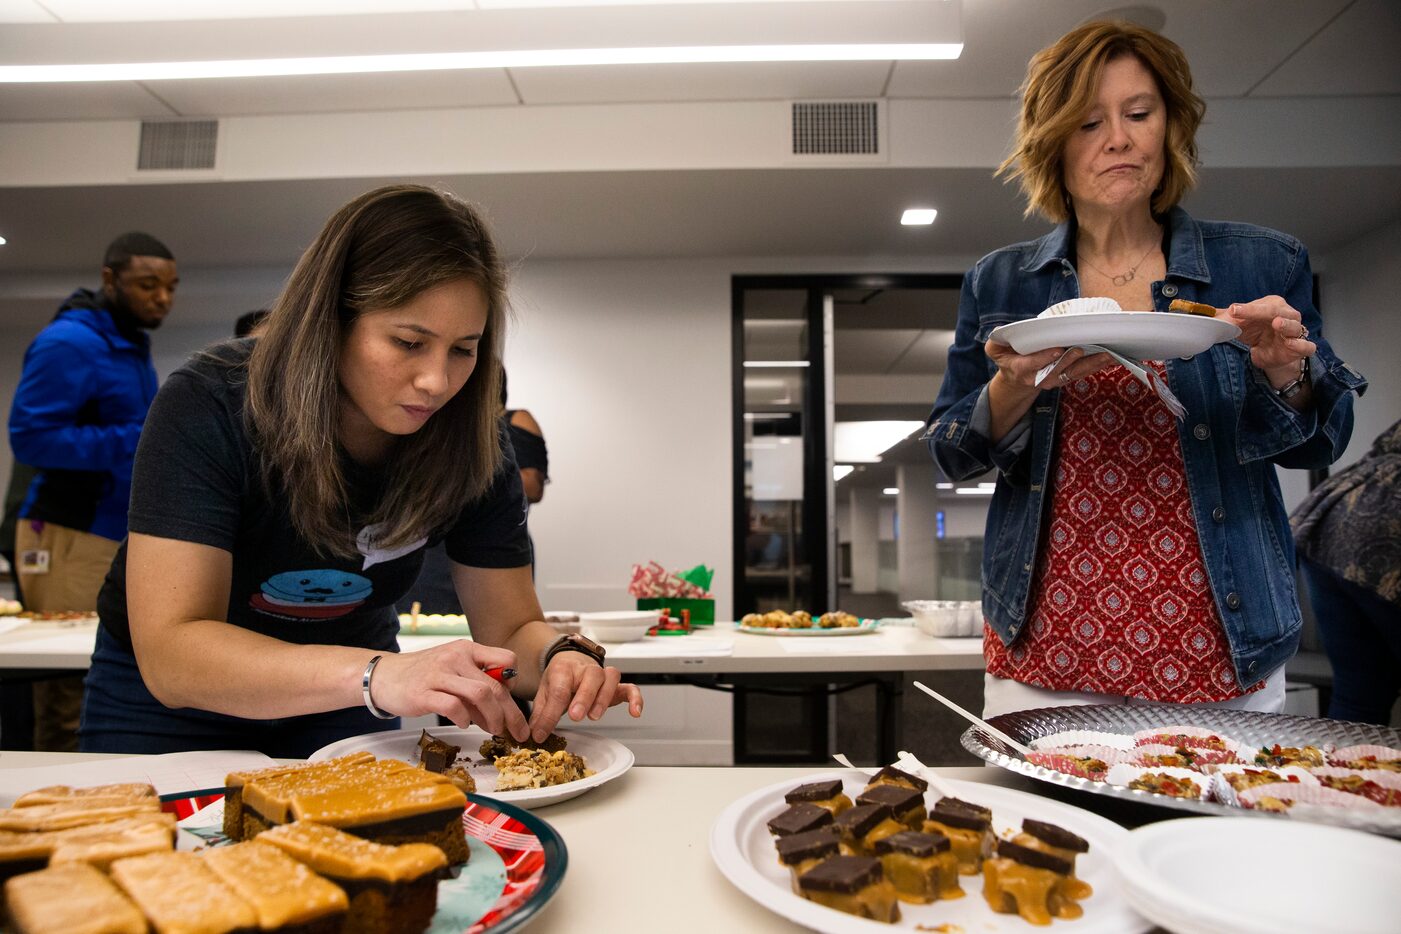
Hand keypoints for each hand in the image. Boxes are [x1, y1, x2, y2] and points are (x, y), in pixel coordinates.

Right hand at [371, 641, 529, 740]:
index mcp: (467, 649)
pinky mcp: (423, 693)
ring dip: (492, 717)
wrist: (386, 675)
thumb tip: (502, 711)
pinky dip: (464, 719)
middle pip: (496, 685)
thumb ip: (476, 684)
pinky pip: (453, 706)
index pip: (506, 660)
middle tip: (516, 730)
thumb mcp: (454, 669)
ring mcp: (439, 674)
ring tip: (492, 729)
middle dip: (511, 712)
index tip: (510, 700)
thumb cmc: (424, 675)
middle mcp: (455, 657)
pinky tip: (463, 723)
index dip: (513, 683)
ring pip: (480, 694)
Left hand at [528, 653, 643, 741]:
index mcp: (563, 670)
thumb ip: (541, 714)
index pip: (559, 689)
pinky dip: (635, 698)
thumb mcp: (544, 693)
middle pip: (589, 678)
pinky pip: (630, 687)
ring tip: (594, 716)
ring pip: (610, 678)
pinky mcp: (616, 685)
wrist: (571, 660)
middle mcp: (585, 669)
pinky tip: (635, 713)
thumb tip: (534, 735)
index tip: (542, 732)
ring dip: (603, 697)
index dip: (551, 713)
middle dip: (583, 697)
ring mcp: (602, 676)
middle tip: (575, 716)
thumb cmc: (559, 679)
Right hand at [985, 340, 1114, 391]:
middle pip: (1058, 369)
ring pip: (1075, 373)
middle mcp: (1039, 377)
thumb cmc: (1008, 358)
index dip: (1045, 358)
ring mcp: (1055, 379)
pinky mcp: (1066, 378)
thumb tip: (1001, 331)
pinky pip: (1083, 373)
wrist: (1016, 380)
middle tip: (1086, 347)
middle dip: (1073, 359)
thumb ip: (996, 342)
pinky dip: (1098, 365)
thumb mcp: (995, 349)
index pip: (1033, 364)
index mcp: (1021, 369)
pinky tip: (1112, 357)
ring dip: (1093, 364)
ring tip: (1108, 354)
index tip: (1058, 349)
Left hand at [1218, 296, 1315, 379]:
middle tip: (1254, 313)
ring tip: (1277, 324)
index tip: (1233, 310)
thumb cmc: (1254, 331)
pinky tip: (1291, 345)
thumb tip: (1201, 315)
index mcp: (1271, 305)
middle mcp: (1286, 315)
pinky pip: (1307, 346)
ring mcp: (1295, 331)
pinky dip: (1301, 345)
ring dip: (1287, 325)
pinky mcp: (1300, 348)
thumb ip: (1222, 319)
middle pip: (1278, 312)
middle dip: (1266, 312)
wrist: (1266, 352)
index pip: (1260, 305)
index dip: (1247, 308)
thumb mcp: (1237, 325)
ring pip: (1295, 326)